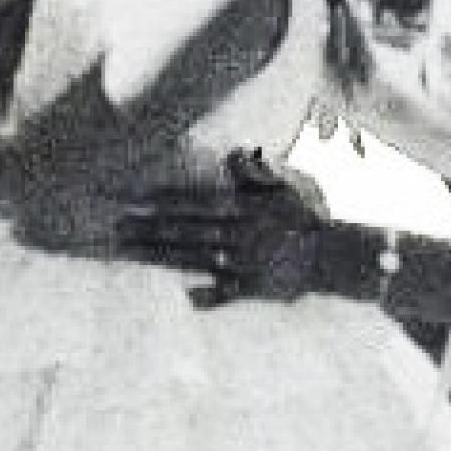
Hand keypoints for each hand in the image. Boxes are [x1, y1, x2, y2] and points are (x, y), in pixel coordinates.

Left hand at [113, 152, 332, 308]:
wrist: (332, 257)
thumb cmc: (301, 218)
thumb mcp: (281, 187)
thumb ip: (253, 172)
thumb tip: (233, 153)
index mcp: (245, 208)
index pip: (198, 202)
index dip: (166, 200)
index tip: (136, 198)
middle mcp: (241, 235)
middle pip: (188, 231)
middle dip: (151, 228)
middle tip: (117, 225)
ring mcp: (247, 263)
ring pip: (197, 259)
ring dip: (162, 256)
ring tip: (131, 252)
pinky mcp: (256, 289)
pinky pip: (227, 293)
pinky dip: (208, 296)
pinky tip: (185, 297)